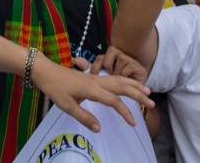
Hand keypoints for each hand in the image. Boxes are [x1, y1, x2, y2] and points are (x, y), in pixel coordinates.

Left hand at [29, 52, 152, 131]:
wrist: (46, 71)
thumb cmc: (55, 89)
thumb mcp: (66, 106)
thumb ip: (83, 117)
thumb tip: (99, 128)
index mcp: (92, 89)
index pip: (114, 101)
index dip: (125, 112)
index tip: (133, 123)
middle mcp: (97, 81)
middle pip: (123, 87)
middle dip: (138, 94)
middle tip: (152, 103)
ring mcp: (96, 78)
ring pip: (120, 80)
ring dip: (134, 85)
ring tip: (147, 91)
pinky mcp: (93, 77)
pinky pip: (114, 78)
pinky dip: (125, 81)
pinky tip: (129, 84)